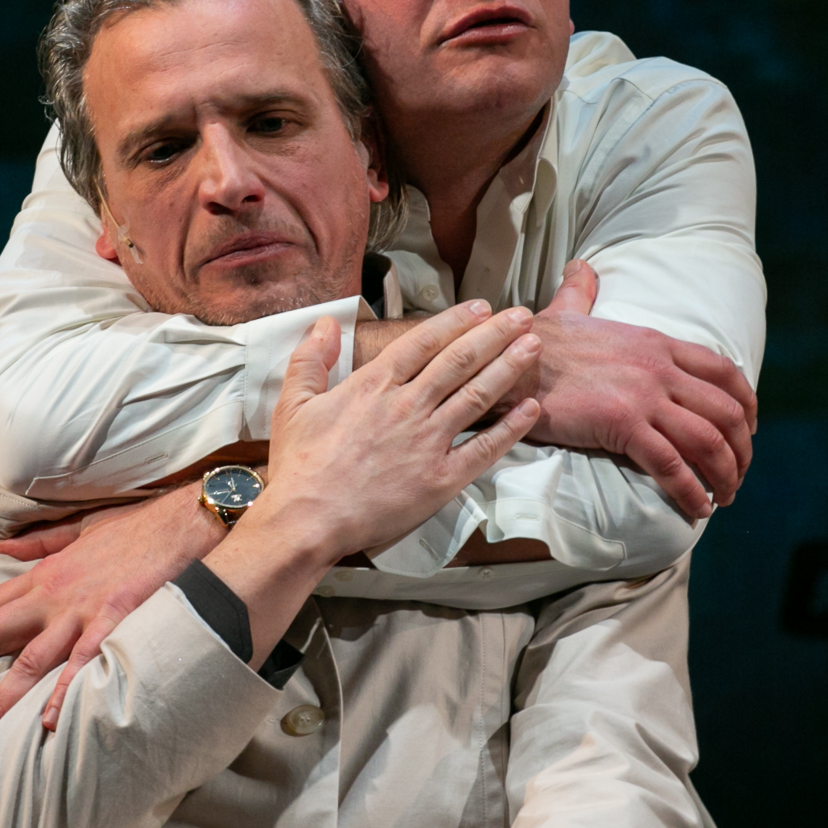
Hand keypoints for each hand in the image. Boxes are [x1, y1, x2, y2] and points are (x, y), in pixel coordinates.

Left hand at [0, 487, 222, 749]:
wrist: (178, 524)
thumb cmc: (133, 528)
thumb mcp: (77, 529)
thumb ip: (39, 542)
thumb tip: (4, 545)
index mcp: (42, 575)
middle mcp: (51, 595)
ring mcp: (79, 612)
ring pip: (26, 662)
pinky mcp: (111, 623)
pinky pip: (80, 665)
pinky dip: (61, 694)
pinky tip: (45, 723)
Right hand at [209, 304, 541, 659]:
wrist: (308, 520)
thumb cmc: (299, 466)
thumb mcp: (293, 403)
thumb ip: (310, 359)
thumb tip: (325, 324)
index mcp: (374, 385)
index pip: (424, 341)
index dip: (456, 320)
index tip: (481, 306)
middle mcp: (407, 406)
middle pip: (460, 360)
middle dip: (495, 334)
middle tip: (522, 316)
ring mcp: (428, 442)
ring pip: (477, 395)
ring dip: (508, 368)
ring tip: (534, 346)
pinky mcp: (441, 479)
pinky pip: (483, 448)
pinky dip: (510, 427)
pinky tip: (531, 409)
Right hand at [523, 260, 755, 517]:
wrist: (509, 358)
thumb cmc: (536, 341)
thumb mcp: (569, 309)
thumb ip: (582, 292)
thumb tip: (580, 269)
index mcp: (656, 343)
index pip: (724, 372)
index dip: (748, 405)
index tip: (749, 430)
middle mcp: (660, 368)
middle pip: (728, 411)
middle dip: (743, 449)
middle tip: (738, 474)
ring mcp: (644, 396)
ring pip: (708, 441)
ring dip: (726, 474)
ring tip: (725, 497)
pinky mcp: (623, 425)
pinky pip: (672, 465)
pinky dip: (692, 491)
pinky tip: (697, 508)